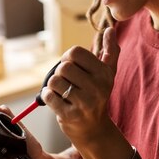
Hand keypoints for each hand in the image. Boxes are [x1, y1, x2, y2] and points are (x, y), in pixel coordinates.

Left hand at [40, 27, 119, 144]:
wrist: (94, 129)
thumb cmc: (98, 95)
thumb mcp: (107, 73)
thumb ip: (110, 51)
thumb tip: (110, 29)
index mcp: (104, 73)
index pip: (75, 52)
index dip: (67, 57)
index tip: (71, 66)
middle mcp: (97, 87)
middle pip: (64, 66)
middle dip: (60, 73)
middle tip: (66, 82)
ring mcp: (84, 102)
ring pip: (54, 81)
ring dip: (52, 85)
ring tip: (61, 91)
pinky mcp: (70, 115)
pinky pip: (48, 96)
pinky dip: (47, 96)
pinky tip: (56, 100)